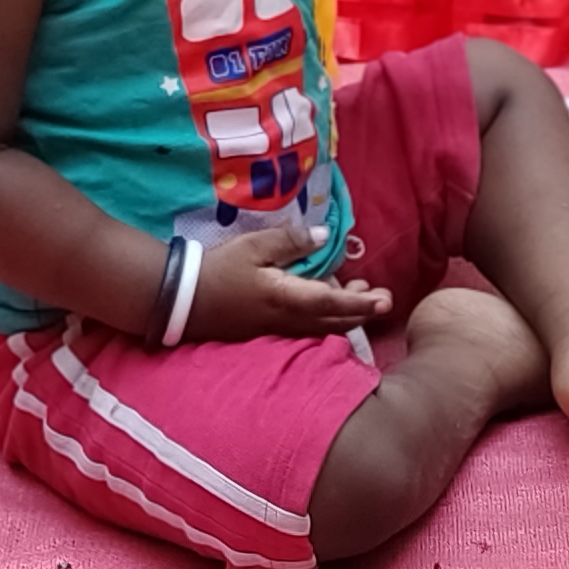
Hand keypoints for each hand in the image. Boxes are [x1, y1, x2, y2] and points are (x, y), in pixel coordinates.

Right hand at [186, 219, 390, 340]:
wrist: (183, 301)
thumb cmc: (219, 270)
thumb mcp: (254, 246)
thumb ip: (290, 240)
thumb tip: (323, 236)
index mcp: (288, 298)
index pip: (334, 304)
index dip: (363, 304)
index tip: (386, 301)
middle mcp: (289, 321)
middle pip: (335, 323)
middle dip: (362, 311)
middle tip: (380, 295)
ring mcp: (279, 330)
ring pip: (323, 329)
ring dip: (345, 315)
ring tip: (358, 294)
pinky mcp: (269, 333)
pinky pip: (308, 331)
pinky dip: (326, 319)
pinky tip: (327, 305)